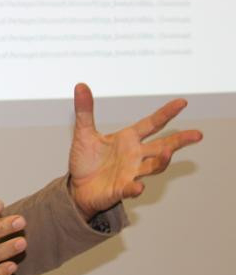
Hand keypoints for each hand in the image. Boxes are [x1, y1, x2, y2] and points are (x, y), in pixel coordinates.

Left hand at [69, 83, 202, 218]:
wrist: (77, 188)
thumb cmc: (85, 161)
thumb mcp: (83, 133)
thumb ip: (84, 111)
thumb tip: (80, 85)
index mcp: (127, 139)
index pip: (151, 124)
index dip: (166, 113)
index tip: (182, 103)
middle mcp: (134, 155)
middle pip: (162, 146)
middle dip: (179, 141)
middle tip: (197, 134)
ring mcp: (130, 173)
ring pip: (152, 167)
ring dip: (160, 161)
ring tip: (166, 153)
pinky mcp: (120, 189)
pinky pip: (130, 189)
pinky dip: (135, 188)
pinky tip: (138, 187)